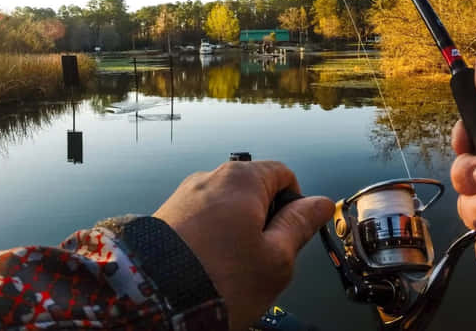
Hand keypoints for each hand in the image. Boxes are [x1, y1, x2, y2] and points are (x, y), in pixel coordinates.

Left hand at [153, 160, 333, 330]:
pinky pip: (201, 221)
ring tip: (231, 270)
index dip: (296, 203)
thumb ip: (300, 225)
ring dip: (237, 233)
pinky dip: (211, 240)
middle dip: (264, 221)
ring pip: (226, 208)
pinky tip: (208, 268)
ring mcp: (183, 196)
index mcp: (242, 178)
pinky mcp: (164, 216)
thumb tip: (321, 203)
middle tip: (262, 260)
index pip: (283, 174)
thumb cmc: (223, 280)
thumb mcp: (276, 258)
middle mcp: (209, 177)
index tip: (292, 236)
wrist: (153, 301)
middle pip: (253, 190)